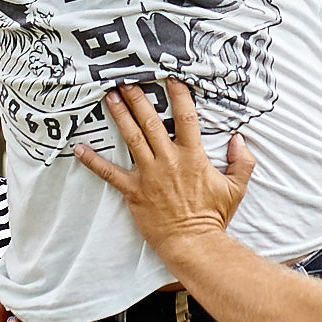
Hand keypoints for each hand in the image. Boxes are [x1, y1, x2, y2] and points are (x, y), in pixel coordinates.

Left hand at [74, 81, 253, 254]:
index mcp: (193, 156)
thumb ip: (242, 161)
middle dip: (139, 98)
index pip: (186, 117)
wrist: (194, 244)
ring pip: (132, 138)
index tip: (170, 77)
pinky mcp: (134, 191)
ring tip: (110, 97)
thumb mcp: (236, 188)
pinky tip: (79, 148)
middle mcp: (169, 160)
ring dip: (120, 116)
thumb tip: (239, 139)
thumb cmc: (213, 217)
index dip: (178, 94)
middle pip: (152, 121)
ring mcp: (149, 174)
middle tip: (127, 80)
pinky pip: (110, 173)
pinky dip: (93, 160)